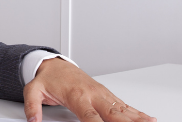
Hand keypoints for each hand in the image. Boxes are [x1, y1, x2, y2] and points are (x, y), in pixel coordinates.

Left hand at [23, 58, 156, 121]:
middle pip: (113, 113)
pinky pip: (124, 105)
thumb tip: (33, 120)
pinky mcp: (107, 95)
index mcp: (77, 96)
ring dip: (137, 118)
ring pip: (123, 109)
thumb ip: (32, 106)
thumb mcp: (33, 90)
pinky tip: (149, 118)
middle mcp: (93, 95)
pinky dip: (137, 113)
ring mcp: (102, 94)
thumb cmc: (48, 79)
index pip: (90, 117)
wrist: (55, 65)